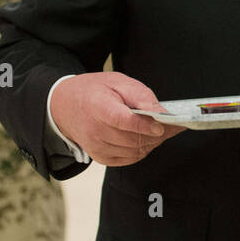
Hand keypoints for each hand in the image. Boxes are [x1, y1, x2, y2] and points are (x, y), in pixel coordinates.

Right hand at [51, 72, 184, 167]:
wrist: (64, 106)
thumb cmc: (95, 91)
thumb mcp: (117, 82)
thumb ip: (141, 96)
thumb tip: (162, 112)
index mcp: (99, 108)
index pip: (124, 121)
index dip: (146, 125)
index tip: (164, 124)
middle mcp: (96, 132)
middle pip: (134, 139)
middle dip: (158, 134)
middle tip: (175, 125)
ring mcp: (97, 147)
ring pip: (136, 150)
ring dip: (153, 142)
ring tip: (162, 129)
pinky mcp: (101, 157)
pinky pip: (130, 158)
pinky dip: (143, 149)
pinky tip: (148, 137)